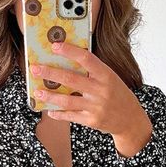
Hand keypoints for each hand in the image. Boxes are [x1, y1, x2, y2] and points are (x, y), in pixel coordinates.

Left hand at [30, 41, 152, 156]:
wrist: (130, 120)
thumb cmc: (117, 95)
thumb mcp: (110, 79)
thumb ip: (93, 72)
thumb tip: (67, 62)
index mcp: (106, 75)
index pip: (86, 59)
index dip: (70, 51)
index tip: (55, 46)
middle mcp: (101, 90)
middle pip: (71, 79)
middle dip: (50, 73)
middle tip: (35, 69)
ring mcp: (95, 107)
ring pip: (67, 100)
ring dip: (49, 96)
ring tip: (37, 92)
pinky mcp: (91, 120)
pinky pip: (70, 116)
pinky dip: (58, 113)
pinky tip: (49, 110)